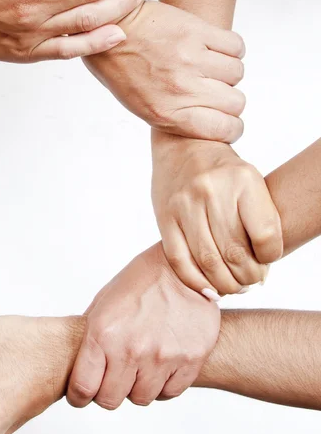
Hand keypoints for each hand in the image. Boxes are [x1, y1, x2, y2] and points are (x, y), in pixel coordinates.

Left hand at [67, 242, 219, 408]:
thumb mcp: (104, 301)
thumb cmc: (142, 280)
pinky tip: (160, 363)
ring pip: (141, 398)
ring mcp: (162, 357)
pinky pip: (168, 393)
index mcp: (104, 333)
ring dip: (136, 386)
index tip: (81, 394)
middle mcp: (132, 349)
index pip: (83, 387)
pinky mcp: (190, 360)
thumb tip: (79, 364)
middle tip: (111, 377)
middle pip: (110, 400)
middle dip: (106, 391)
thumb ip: (91, 334)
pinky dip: (162, 384)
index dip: (78, 395)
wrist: (185, 267)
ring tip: (139, 364)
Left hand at [83, 0, 246, 141]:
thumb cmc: (123, 70)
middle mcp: (180, 89)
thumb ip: (178, 117)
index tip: (227, 120)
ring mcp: (189, 59)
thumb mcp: (143, 106)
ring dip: (226, 71)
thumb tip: (214, 122)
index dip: (231, 128)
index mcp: (166, 113)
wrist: (108, 29)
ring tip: (207, 66)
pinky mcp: (195, 31)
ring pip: (237, 73)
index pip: (223, 130)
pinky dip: (229, 48)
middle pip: (236, 102)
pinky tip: (211, 48)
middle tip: (213, 90)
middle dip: (229, 99)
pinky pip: (235, 46)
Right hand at [152, 132, 282, 296]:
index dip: (270, 258)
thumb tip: (259, 269)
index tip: (267, 261)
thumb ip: (258, 219)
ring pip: (208, 260)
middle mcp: (212, 190)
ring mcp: (184, 204)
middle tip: (252, 282)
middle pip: (235, 252)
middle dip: (248, 277)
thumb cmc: (223, 170)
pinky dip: (195, 281)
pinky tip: (208, 288)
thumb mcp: (251, 181)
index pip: (266, 235)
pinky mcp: (164, 216)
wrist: (183, 145)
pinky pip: (179, 259)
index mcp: (243, 179)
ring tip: (233, 286)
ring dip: (225, 284)